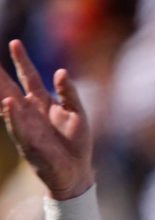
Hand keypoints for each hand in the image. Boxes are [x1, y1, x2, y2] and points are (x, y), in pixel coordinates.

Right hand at [0, 41, 94, 198]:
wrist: (77, 173)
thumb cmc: (75, 144)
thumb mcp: (78, 113)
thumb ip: (69, 93)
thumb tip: (61, 71)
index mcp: (42, 102)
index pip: (29, 77)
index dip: (22, 61)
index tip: (15, 43)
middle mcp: (30, 112)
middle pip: (11, 88)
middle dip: (0, 74)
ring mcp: (27, 127)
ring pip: (9, 106)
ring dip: (2, 92)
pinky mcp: (29, 143)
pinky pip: (19, 127)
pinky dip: (14, 116)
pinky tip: (8, 104)